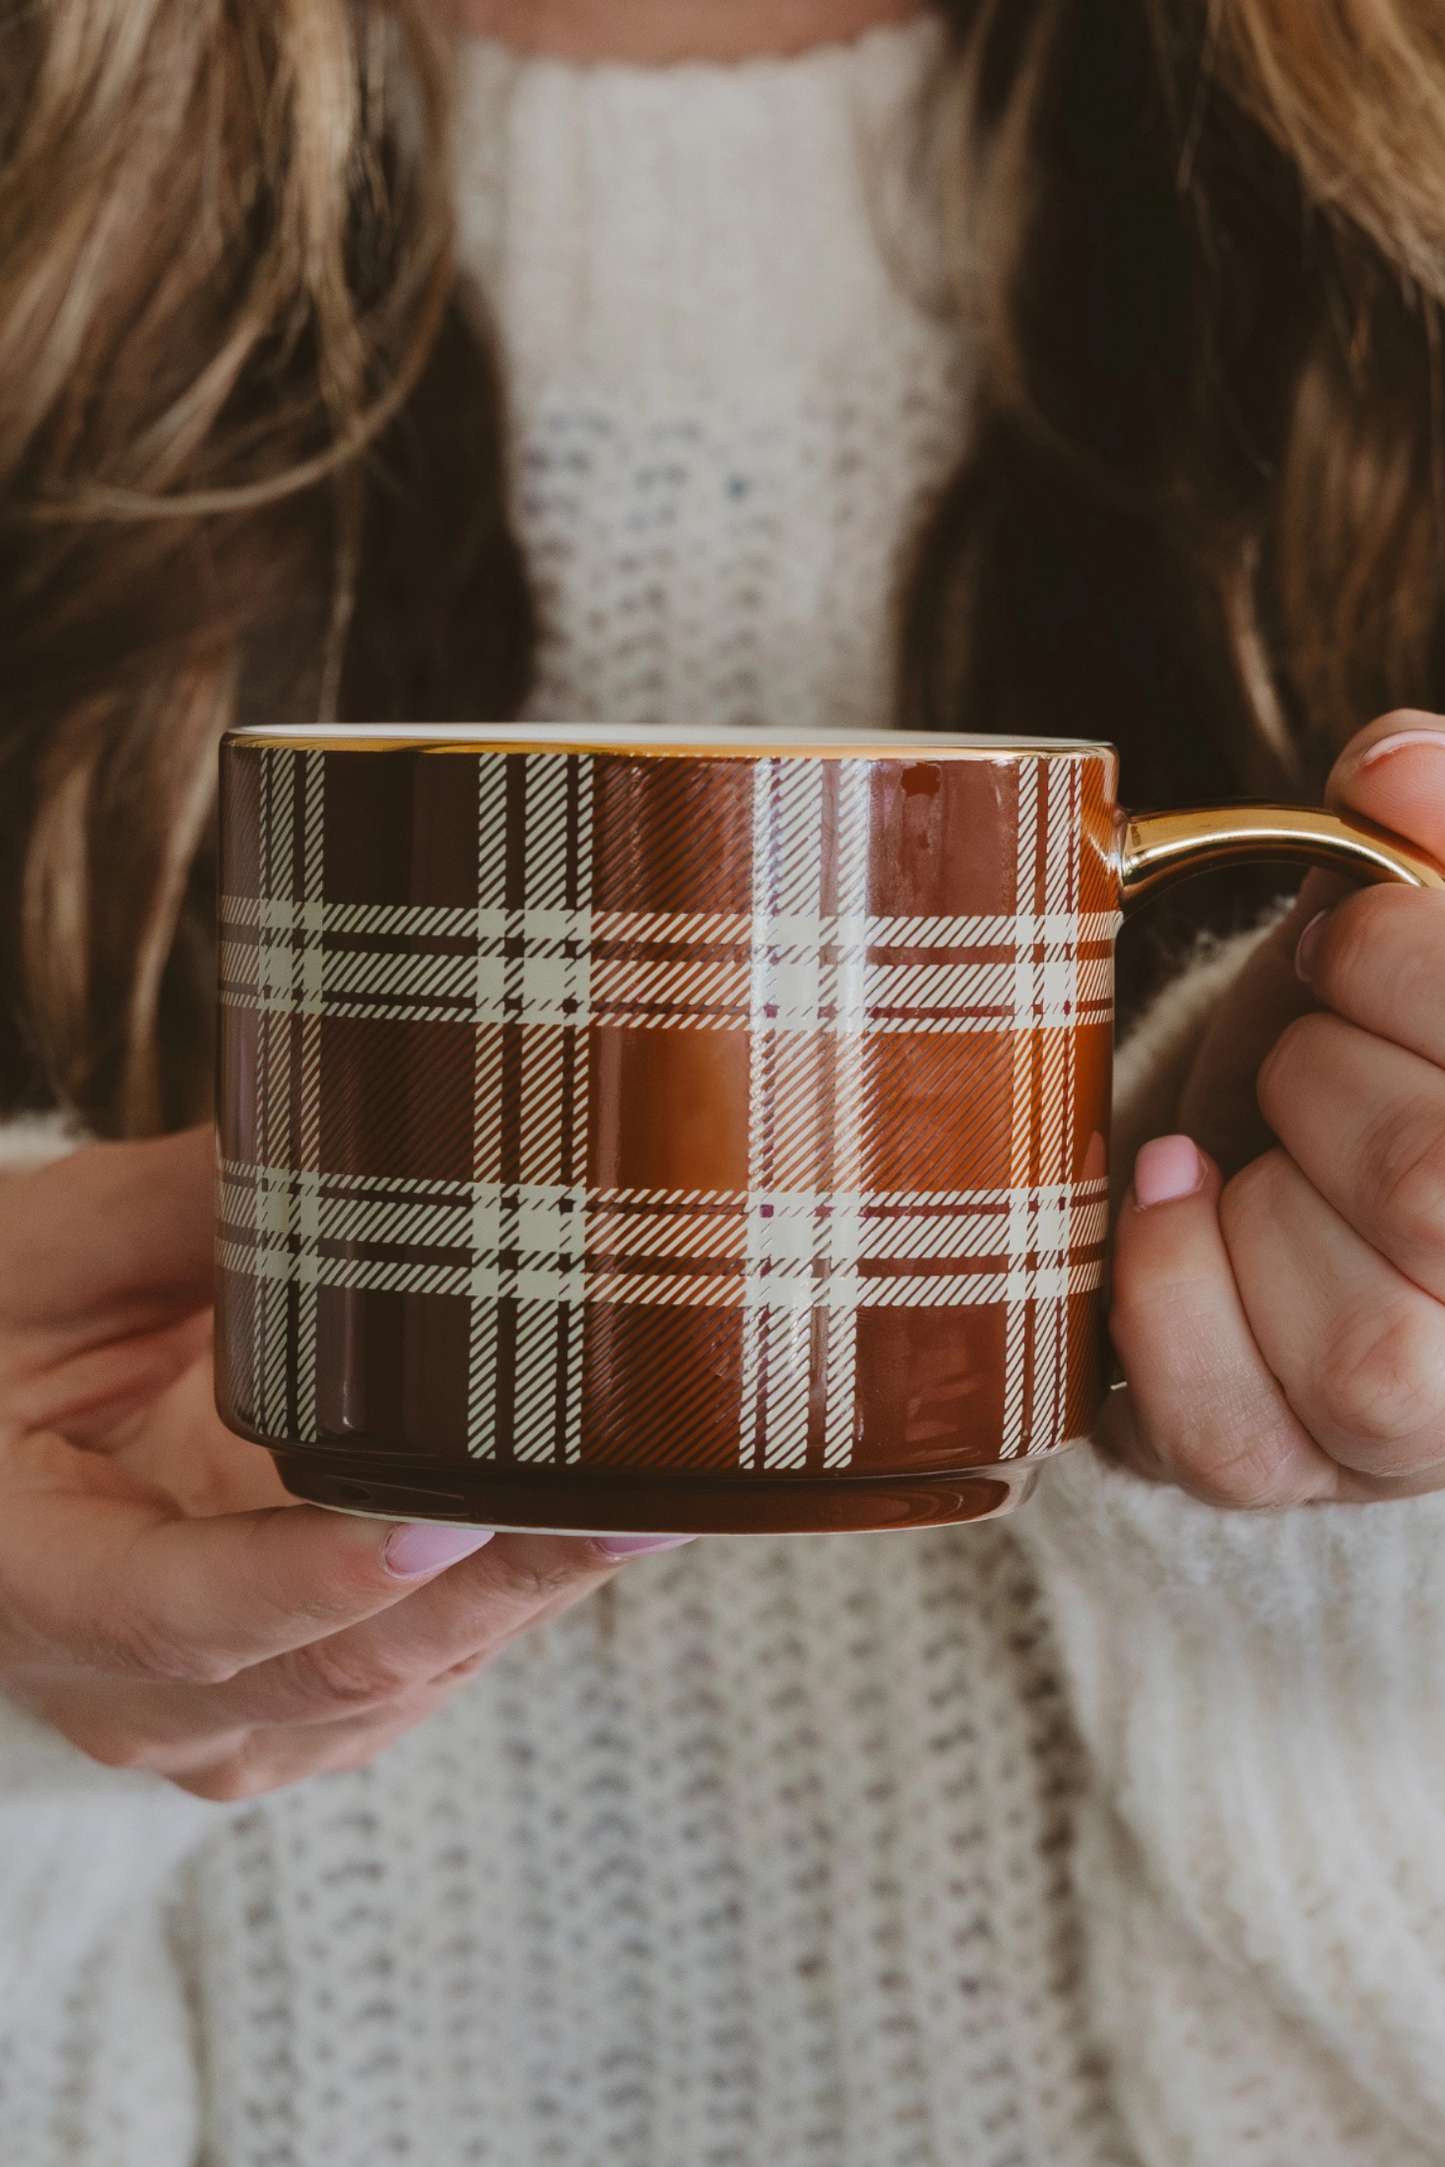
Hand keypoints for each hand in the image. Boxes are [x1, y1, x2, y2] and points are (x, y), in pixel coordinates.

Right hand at [0, 1131, 683, 1798]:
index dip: (314, 1578)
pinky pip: (425, 1672)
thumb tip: (342, 1124)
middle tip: (635, 1503)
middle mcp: (129, 1692)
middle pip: (338, 1672)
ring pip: (404, 1685)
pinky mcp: (301, 1706)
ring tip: (652, 1498)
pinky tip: (592, 1524)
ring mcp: (223, 1721)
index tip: (444, 1521)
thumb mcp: (47, 1256)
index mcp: (31, 1583)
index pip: (180, 1616)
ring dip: (530, 1597)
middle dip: (500, 1588)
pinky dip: (512, 1602)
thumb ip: (177, 1207)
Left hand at [1109, 710, 1444, 1505]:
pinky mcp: (1294, 1475)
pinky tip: (1174, 1197)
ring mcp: (1432, 1433)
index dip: (1410, 964)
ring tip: (1256, 1144)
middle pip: (1441, 1194)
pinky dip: (1170, 1293)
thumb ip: (1431, 834)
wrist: (1284, 1170)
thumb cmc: (1378, 1038)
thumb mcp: (1420, 925)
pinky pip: (1232, 1434)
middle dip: (1329, 1071)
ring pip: (1369, 1351)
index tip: (1346, 940)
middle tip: (1305, 1041)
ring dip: (1266, 1195)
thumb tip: (1391, 763)